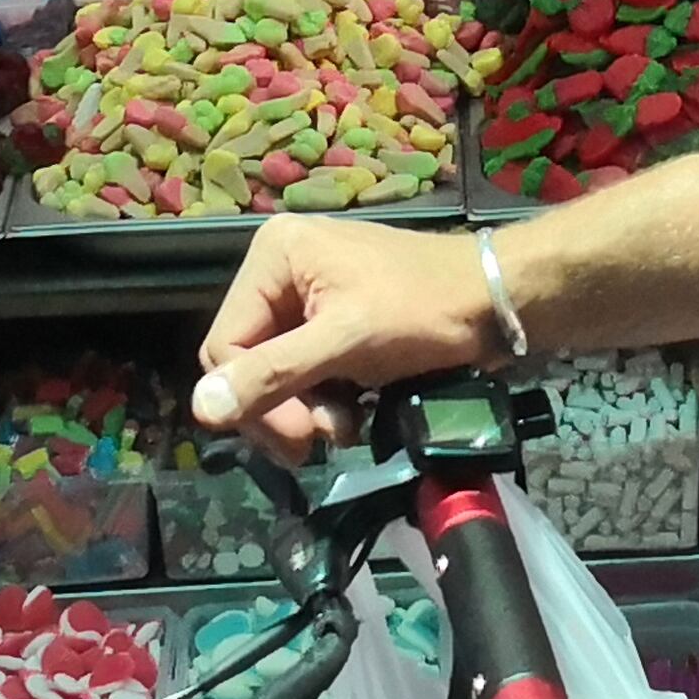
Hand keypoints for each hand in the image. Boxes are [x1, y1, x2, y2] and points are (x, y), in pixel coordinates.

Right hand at [193, 217, 502, 456]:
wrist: (499, 302)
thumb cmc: (425, 311)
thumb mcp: (346, 342)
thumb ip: (274, 374)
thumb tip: (200, 409)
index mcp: (273, 257)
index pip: (224, 347)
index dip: (252, 401)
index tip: (300, 440)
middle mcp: (281, 270)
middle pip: (247, 363)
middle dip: (282, 409)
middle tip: (321, 441)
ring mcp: (307, 297)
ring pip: (276, 375)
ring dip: (306, 410)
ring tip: (349, 424)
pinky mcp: (334, 322)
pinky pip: (306, 372)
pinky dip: (325, 400)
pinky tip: (356, 413)